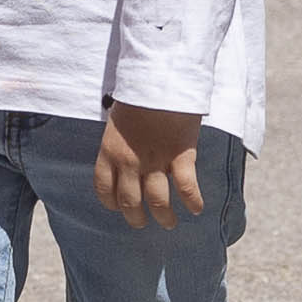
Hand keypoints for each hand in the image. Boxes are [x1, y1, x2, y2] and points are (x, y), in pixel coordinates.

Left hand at [91, 98, 208, 230]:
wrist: (160, 78)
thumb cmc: (138, 93)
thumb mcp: (117, 118)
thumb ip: (119, 141)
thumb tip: (124, 150)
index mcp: (110, 152)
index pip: (104, 190)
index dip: (112, 203)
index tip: (119, 207)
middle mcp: (129, 162)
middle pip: (129, 202)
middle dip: (135, 218)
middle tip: (143, 223)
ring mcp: (155, 161)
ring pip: (157, 201)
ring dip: (164, 217)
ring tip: (169, 223)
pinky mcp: (180, 156)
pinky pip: (186, 187)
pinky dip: (192, 201)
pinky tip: (197, 209)